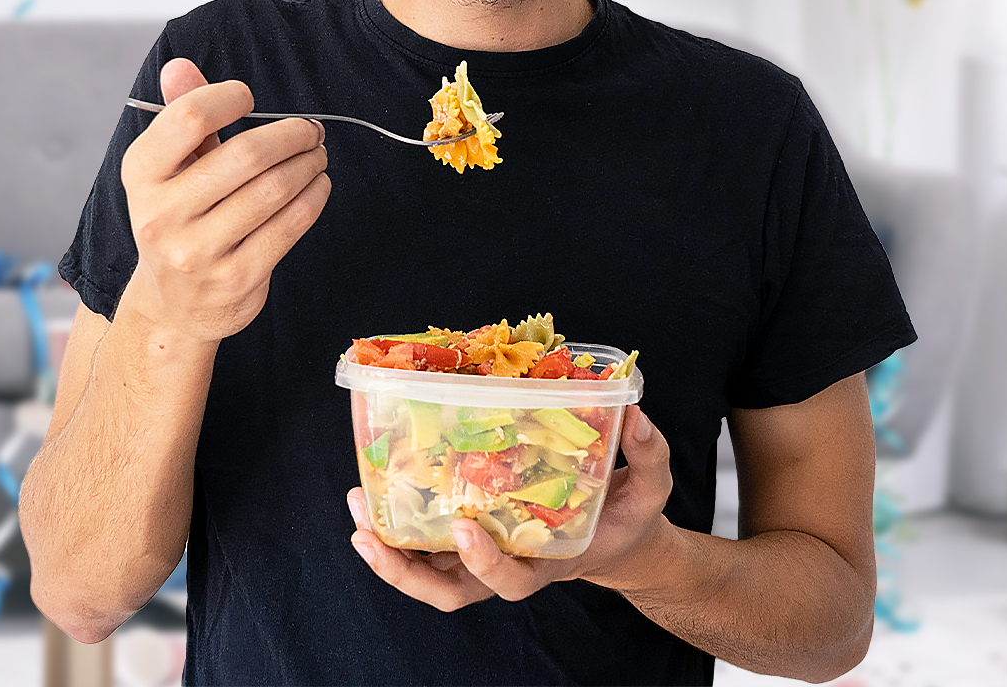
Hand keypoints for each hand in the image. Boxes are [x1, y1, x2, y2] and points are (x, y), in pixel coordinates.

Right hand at [119, 58, 330, 343]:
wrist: (173, 305)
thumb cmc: (179, 219)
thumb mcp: (167, 169)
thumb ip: (178, 115)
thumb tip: (179, 66)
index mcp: (141, 175)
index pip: (188, 118)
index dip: (227, 97)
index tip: (248, 97)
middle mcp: (161, 214)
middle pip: (244, 155)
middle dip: (290, 135)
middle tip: (309, 131)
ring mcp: (197, 252)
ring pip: (273, 191)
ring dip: (308, 165)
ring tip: (317, 155)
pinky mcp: (234, 279)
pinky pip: (288, 227)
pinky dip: (313, 198)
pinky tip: (317, 186)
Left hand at [345, 405, 675, 609]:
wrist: (615, 538)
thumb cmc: (626, 516)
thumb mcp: (650, 489)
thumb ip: (649, 455)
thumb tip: (637, 414)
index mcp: (548, 564)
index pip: (511, 583)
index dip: (484, 563)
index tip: (464, 527)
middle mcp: (507, 568)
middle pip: (449, 592)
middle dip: (405, 572)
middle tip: (370, 534)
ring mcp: (482, 558)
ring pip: (425, 575)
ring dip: (385, 553)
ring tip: (357, 510)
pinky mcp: (467, 541)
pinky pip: (424, 546)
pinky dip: (393, 528)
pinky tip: (370, 494)